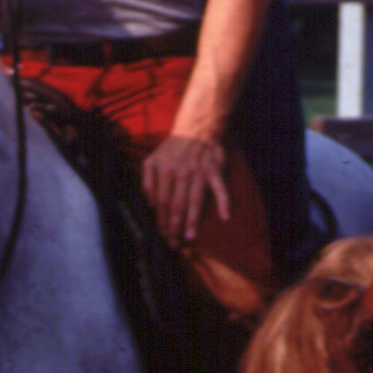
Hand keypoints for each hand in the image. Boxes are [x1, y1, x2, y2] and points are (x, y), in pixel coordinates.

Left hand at [142, 133, 230, 250]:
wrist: (195, 129)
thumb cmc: (172, 149)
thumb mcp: (151, 160)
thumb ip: (147, 181)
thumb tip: (151, 204)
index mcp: (164, 171)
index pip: (161, 202)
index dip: (161, 220)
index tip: (163, 234)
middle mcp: (180, 172)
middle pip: (176, 205)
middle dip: (174, 227)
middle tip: (174, 243)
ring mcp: (198, 171)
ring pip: (194, 200)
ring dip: (192, 220)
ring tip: (190, 237)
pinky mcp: (213, 169)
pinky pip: (219, 187)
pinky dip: (223, 201)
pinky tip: (225, 216)